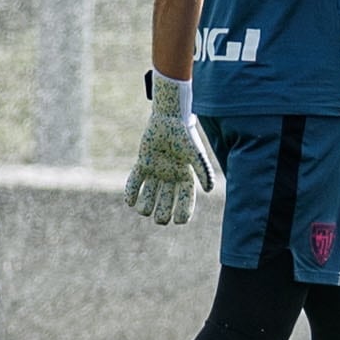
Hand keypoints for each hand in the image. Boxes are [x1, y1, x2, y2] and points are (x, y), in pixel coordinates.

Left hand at [123, 71, 214, 224]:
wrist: (168, 118)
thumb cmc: (184, 135)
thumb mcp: (194, 154)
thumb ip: (203, 170)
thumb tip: (209, 190)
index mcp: (186, 176)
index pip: (186, 199)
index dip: (184, 212)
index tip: (180, 221)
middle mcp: (171, 176)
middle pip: (167, 202)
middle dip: (163, 213)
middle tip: (160, 219)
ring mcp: (156, 171)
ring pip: (150, 195)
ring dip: (146, 205)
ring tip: (143, 210)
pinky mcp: (143, 164)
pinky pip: (136, 181)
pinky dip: (132, 192)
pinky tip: (130, 202)